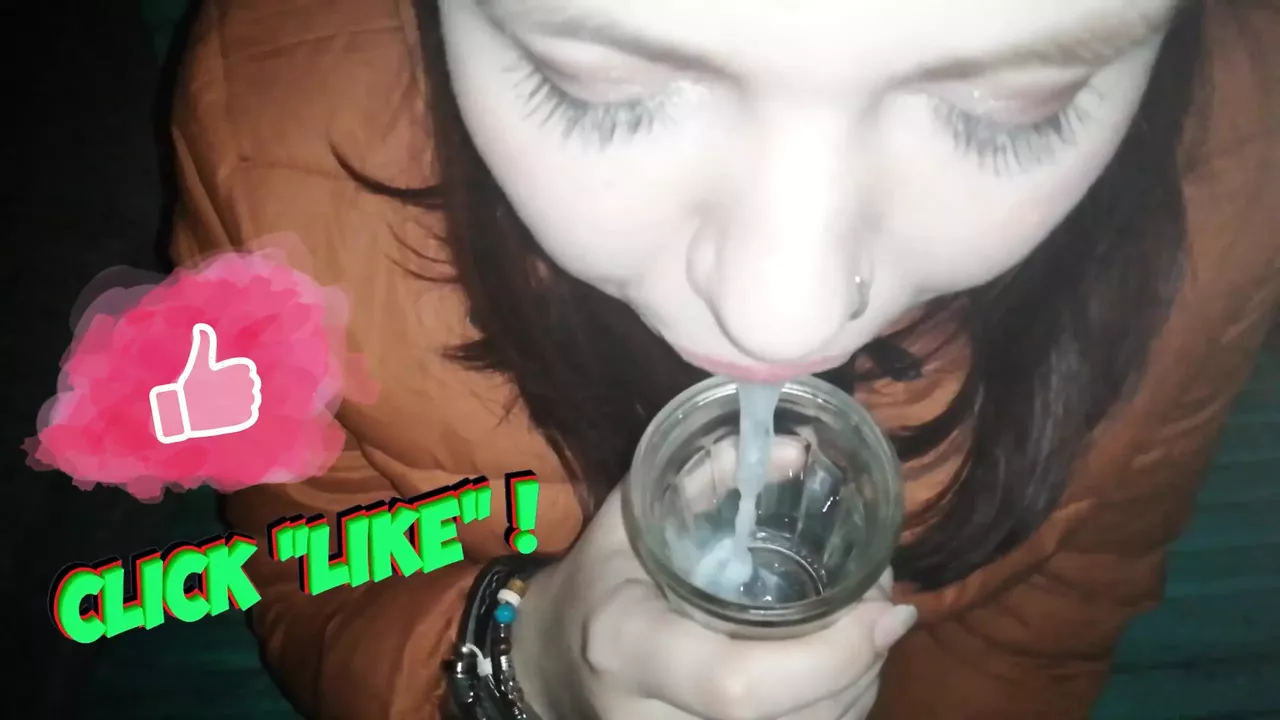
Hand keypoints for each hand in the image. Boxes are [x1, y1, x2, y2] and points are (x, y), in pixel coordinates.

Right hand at [512, 440, 916, 719]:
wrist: (554, 665)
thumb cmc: (600, 581)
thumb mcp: (636, 513)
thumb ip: (711, 476)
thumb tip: (798, 453)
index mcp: (628, 646)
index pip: (738, 684)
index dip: (828, 658)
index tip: (884, 610)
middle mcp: (653, 718)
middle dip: (861, 665)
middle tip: (885, 608)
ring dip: (858, 687)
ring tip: (871, 631)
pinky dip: (834, 705)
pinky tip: (844, 667)